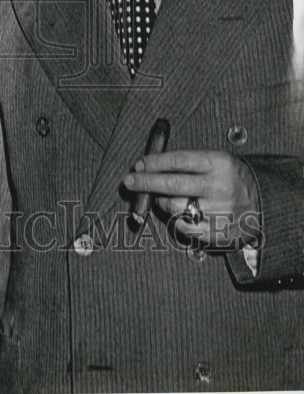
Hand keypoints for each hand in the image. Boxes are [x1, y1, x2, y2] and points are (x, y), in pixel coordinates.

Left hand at [123, 149, 259, 248]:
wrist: (264, 204)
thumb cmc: (229, 178)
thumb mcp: (216, 161)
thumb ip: (187, 164)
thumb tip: (148, 167)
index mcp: (218, 163)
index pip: (178, 160)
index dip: (154, 162)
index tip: (138, 164)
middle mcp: (220, 187)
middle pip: (173, 184)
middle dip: (145, 182)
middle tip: (129, 181)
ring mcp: (220, 212)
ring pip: (175, 207)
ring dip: (160, 201)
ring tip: (159, 197)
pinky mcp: (219, 233)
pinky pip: (184, 228)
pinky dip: (174, 220)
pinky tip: (175, 213)